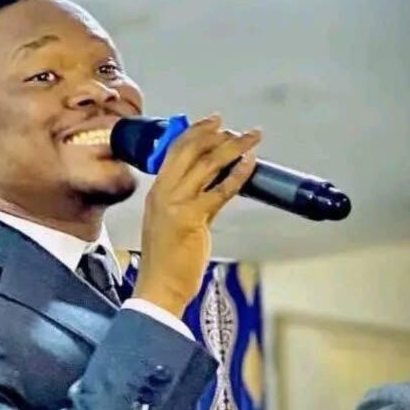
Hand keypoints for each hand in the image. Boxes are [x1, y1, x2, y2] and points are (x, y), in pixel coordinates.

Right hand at [133, 114, 261, 316]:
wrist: (159, 288)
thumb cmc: (168, 263)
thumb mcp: (175, 225)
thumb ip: (194, 203)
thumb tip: (219, 186)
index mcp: (157, 193)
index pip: (174, 152)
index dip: (195, 132)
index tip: (214, 122)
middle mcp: (163, 193)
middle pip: (190, 150)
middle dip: (216, 133)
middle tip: (237, 126)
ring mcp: (175, 204)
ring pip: (207, 164)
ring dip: (233, 147)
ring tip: (252, 138)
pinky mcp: (191, 218)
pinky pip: (219, 190)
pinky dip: (237, 174)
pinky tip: (249, 164)